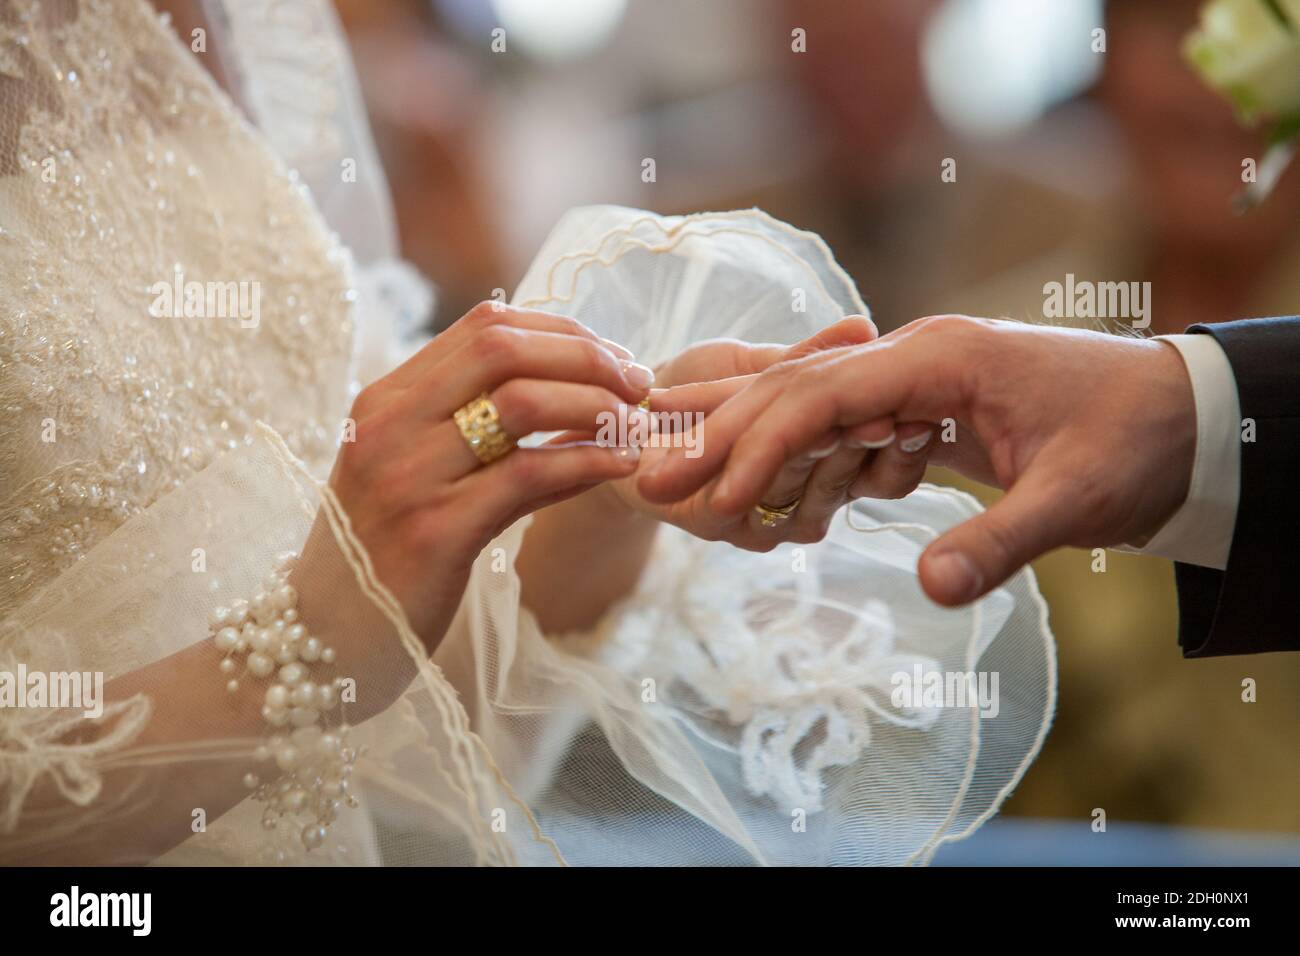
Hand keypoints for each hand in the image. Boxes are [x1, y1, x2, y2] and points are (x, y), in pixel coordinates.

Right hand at [325, 302, 652, 648]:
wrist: (320, 645)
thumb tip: (581, 399)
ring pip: (522, 402)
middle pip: (505, 349)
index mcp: (384, 400)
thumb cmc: (383, 559)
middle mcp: (388, 425)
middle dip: (588, 357)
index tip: (615, 358)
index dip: (563, 332)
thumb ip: (484, 434)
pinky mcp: (434, 532)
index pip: (485, 327)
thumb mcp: (420, 479)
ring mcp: (407, 476)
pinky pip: (528, 475)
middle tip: (641, 383)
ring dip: (596, 406)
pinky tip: (620, 467)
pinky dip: (586, 461)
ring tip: (637, 426)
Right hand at [639, 315, 1197, 603]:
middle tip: (650, 482)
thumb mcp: (1077, 498)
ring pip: (807, 410)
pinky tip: (754, 485)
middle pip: (794, 393)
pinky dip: (793, 459)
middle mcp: (914, 359)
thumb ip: (1000, 542)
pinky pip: (841, 432)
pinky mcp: (922, 411)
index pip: (822, 394)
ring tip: (676, 483)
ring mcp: (914, 382)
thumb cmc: (1136, 440)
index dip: (762, 447)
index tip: (715, 502)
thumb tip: (930, 592)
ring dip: (744, 448)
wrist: (1185, 414)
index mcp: (940, 358)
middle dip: (722, 440)